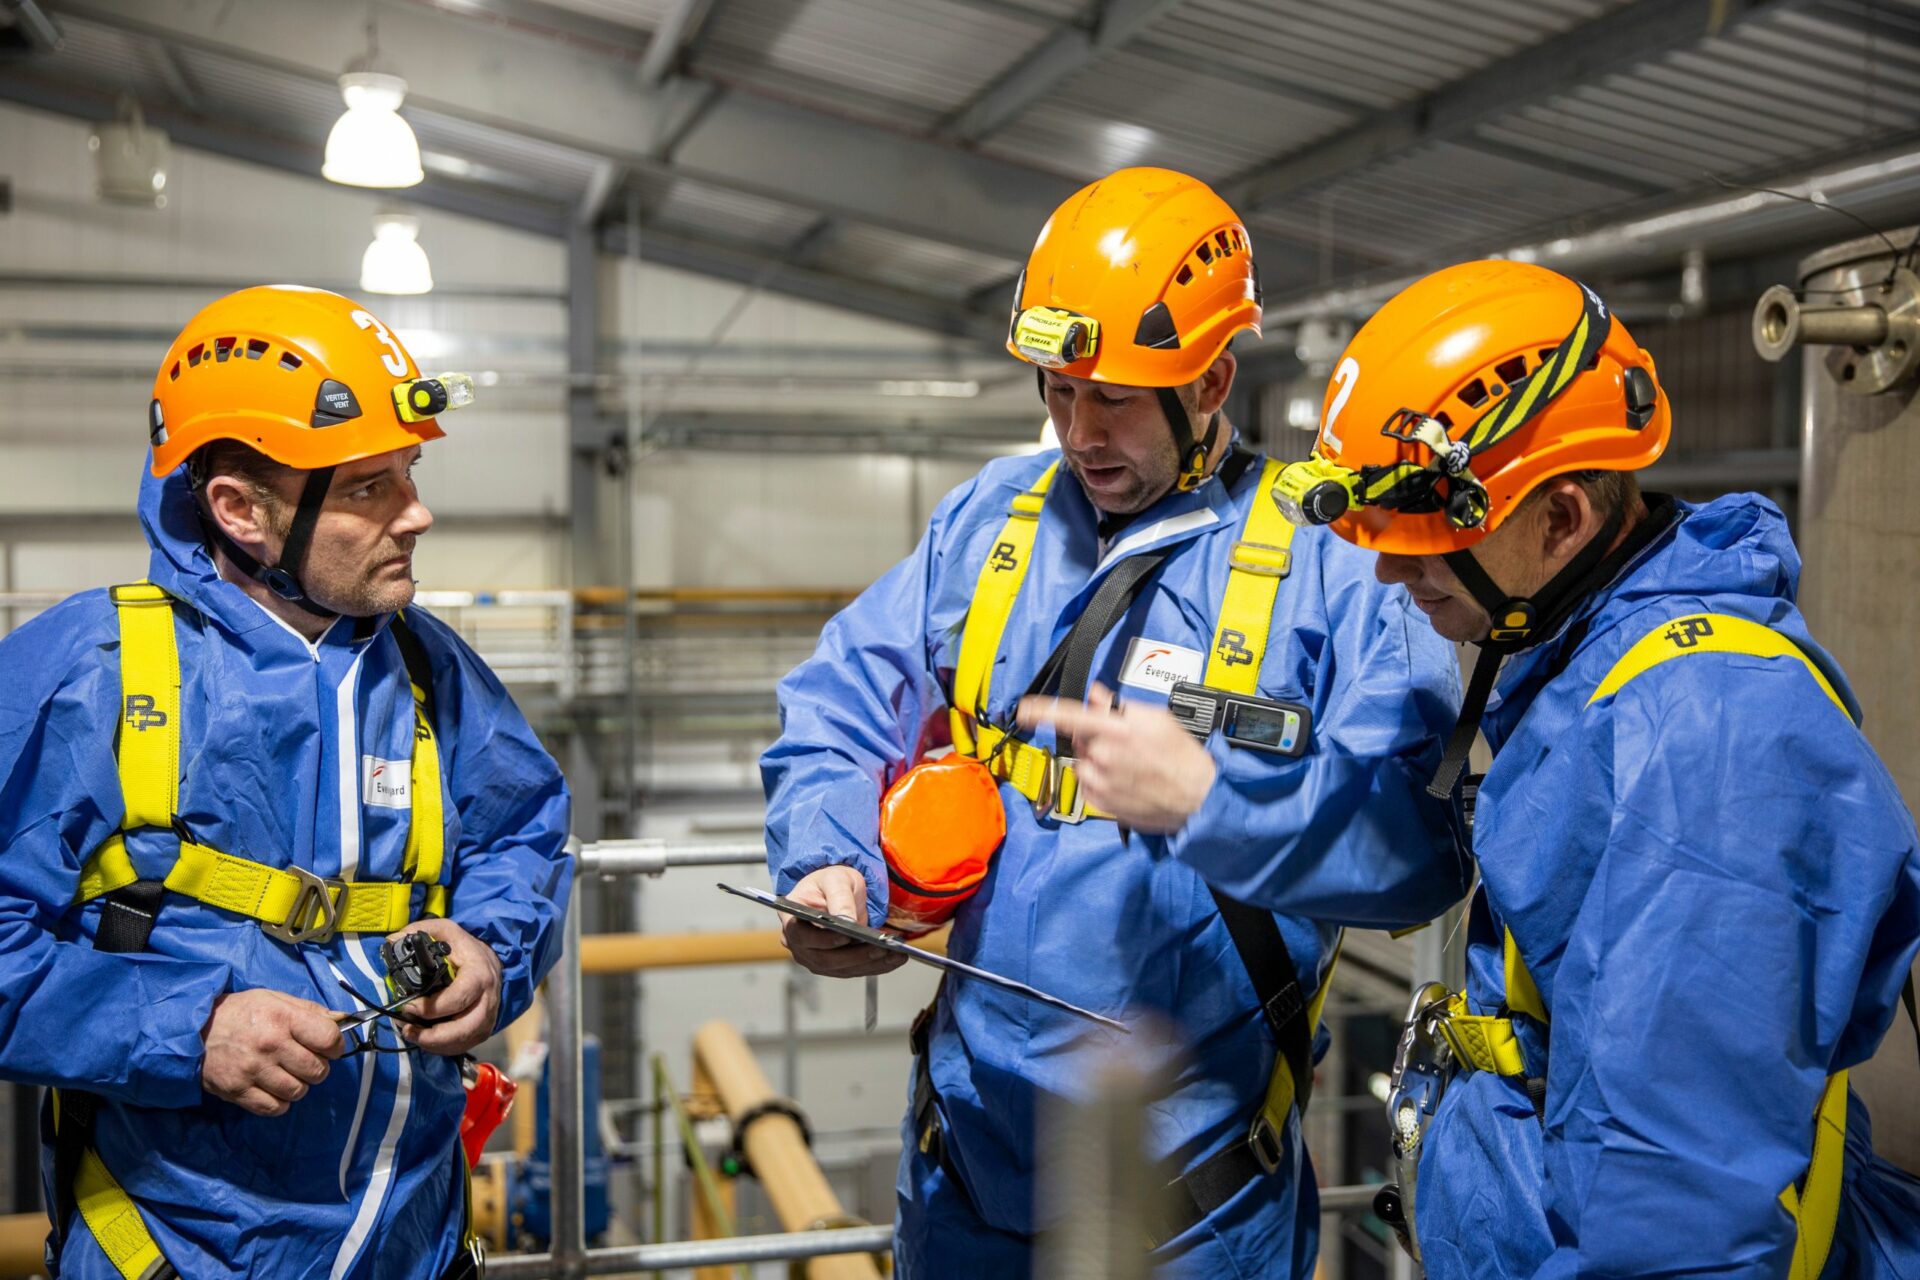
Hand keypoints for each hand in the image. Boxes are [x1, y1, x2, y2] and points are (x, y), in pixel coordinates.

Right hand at [201, 989, 342, 1116]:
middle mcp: (270, 1044)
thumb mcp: (275, 999)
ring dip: (299, 1085)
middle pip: (317, 1070)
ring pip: (298, 1091)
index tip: (329, 1047)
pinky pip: (275, 1108)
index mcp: (282, 1018)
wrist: (194, 1030)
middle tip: (305, 1061)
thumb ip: (310, 1010)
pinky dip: (280, 1102)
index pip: (328, 1038)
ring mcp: (253, 1070)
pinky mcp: (237, 1091)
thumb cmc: (240, 1012)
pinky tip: (273, 1088)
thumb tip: (343, 1021)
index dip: (335, 1045)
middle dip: (318, 1067)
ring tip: (287, 1074)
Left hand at [391, 918, 503, 1056]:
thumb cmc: (464, 948)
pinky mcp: (484, 1028)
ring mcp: (488, 1016)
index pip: (457, 998)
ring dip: (436, 1044)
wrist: (490, 960)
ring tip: (413, 1036)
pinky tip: (427, 1041)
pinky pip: (465, 1045)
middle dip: (434, 1036)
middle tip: (408, 1030)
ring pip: (465, 1040)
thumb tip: (392, 941)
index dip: (431, 1008)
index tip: (408, 1006)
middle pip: (465, 1028)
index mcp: (478, 974)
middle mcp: (487, 999)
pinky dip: (444, 1048)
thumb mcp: (445, 930)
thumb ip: (419, 932)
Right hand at [780, 865, 908, 978]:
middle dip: (855, 955)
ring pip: (841, 969)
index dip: (824, 939)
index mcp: (792, 920)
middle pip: (824, 958)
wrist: (836, 890)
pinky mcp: (832, 965)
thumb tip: (847, 921)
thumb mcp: (836, 880)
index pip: (801, 935)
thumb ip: (840, 899)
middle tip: (881, 949)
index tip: (847, 936)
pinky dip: (875, 967)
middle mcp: (798, 945)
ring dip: (870, 964)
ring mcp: (814, 958)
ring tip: (895, 955)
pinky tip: (893, 959)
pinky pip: (853, 970)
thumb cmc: (830, 882)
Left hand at [1016, 681, 1217, 833]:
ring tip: (1127, 764)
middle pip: (1079, 739)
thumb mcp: (1156, 719)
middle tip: (1123, 742)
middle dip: (1093, 737)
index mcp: (1117, 731)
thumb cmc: (1182, 758)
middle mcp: (1104, 757)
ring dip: (1096, 760)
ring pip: (1083, 763)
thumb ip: (1119, 706)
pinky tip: (1124, 780)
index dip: (1043, 711)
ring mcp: (1102, 783)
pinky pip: (1088, 785)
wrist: (1199, 798)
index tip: (1025, 708)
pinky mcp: (1102, 804)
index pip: (1070, 716)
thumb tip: (1096, 696)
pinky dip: (1099, 780)